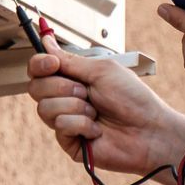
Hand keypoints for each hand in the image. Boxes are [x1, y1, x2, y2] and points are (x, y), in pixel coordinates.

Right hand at [26, 35, 184, 176]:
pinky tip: (96, 129)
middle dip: (61, 87)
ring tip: (95, 112)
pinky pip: (60, 126)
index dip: (40, 64)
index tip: (53, 64)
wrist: (149, 130)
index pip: (39, 68)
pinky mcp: (68, 141)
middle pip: (35, 88)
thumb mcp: (102, 70)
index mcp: (73, 78)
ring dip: (74, 106)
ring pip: (44, 108)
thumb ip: (70, 60)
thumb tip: (47, 43)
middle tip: (85, 91)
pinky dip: (81, 124)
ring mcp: (65, 120)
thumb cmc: (133, 99)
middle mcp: (65, 98)